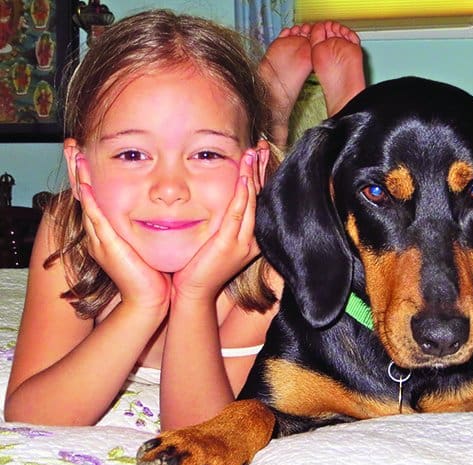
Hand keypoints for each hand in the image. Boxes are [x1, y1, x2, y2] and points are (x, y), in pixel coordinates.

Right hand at [75, 155, 170, 312]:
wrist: (150, 300)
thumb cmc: (153, 274)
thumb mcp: (146, 242)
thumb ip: (147, 226)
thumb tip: (161, 208)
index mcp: (107, 234)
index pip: (94, 199)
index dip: (88, 176)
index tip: (86, 154)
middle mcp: (99, 235)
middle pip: (83, 196)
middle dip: (77, 171)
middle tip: (72, 147)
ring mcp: (101, 241)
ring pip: (86, 203)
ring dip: (79, 178)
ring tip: (74, 156)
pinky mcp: (108, 247)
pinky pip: (96, 220)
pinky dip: (90, 202)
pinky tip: (85, 185)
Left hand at [171, 148, 263, 300]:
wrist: (195, 292)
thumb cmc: (201, 266)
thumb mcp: (217, 240)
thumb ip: (224, 222)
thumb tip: (222, 200)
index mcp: (253, 237)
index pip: (260, 200)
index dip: (261, 176)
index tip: (260, 154)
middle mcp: (253, 238)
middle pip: (260, 197)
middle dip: (261, 169)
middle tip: (261, 146)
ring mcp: (243, 242)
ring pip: (252, 202)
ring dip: (252, 175)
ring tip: (253, 153)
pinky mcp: (229, 244)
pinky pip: (238, 214)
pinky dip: (242, 194)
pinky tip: (243, 177)